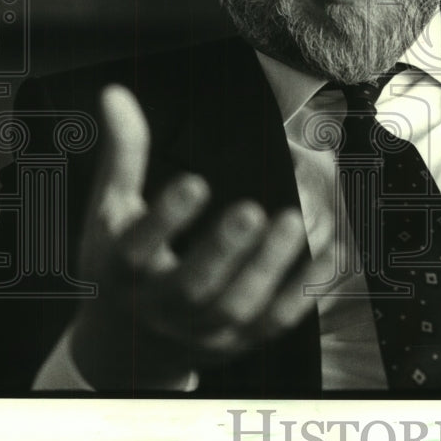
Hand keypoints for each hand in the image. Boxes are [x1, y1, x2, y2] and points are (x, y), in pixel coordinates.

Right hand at [69, 84, 330, 388]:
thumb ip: (124, 156)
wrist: (129, 347)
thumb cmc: (122, 264)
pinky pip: (276, 322)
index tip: (195, 182)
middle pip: (192, 287)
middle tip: (252, 209)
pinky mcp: (240, 344)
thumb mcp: (112, 211)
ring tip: (294, 220)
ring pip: (238, 307)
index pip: (136, 252)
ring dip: (269, 266)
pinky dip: (304, 291)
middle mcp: (161, 309)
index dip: (165, 220)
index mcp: (122, 273)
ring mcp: (204, 333)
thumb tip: (116, 93)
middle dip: (223, 250)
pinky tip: (328, 253)